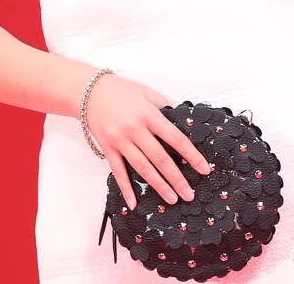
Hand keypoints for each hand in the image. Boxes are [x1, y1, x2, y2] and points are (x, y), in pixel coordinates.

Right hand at [86, 74, 211, 209]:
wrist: (89, 91)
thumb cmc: (121, 90)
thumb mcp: (147, 93)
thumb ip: (165, 107)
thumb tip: (182, 121)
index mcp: (148, 114)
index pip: (175, 138)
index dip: (191, 155)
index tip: (204, 169)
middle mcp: (135, 129)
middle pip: (160, 158)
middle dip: (177, 178)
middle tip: (189, 194)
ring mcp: (120, 140)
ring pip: (142, 168)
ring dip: (158, 185)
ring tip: (172, 199)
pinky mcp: (108, 148)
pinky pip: (118, 172)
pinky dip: (126, 189)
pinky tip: (134, 203)